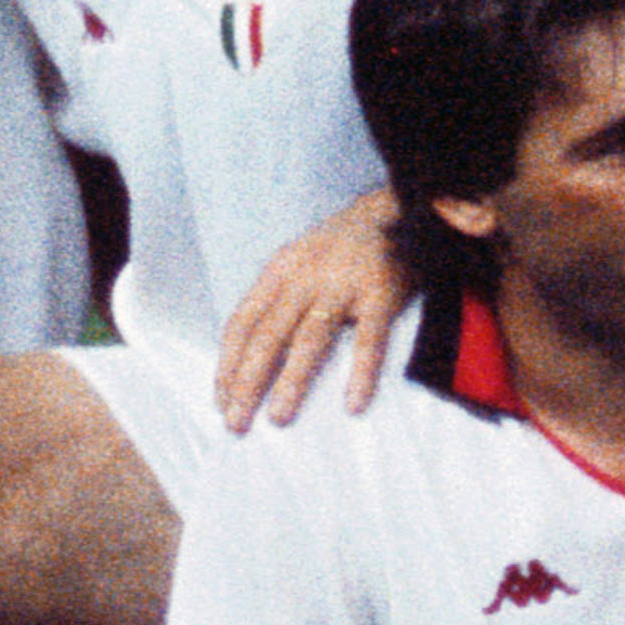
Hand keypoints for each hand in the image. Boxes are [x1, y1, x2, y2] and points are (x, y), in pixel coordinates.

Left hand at [211, 194, 413, 430]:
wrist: (402, 203)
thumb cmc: (348, 243)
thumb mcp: (303, 258)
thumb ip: (282, 297)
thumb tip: (253, 354)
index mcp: (282, 270)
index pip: (242, 322)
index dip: (229, 364)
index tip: (222, 400)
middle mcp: (306, 276)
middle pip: (268, 335)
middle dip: (248, 382)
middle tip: (236, 421)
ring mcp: (344, 284)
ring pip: (309, 339)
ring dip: (291, 381)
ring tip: (279, 417)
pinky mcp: (382, 292)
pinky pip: (369, 339)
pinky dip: (361, 372)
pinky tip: (354, 403)